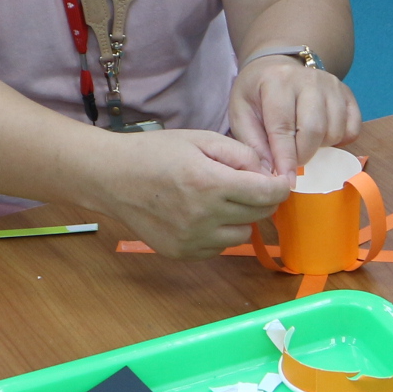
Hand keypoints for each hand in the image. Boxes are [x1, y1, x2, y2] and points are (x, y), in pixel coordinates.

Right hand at [89, 129, 291, 258]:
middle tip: (248, 183)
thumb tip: (268, 172)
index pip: (267, 194)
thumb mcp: (201, 138)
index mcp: (210, 183)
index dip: (281, 185)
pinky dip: (219, 233)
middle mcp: (203, 217)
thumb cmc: (156, 152)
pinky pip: (219, 248)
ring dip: (241, 217)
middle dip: (262, 198)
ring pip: (242, 234)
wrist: (112, 178)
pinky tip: (200, 214)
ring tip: (219, 199)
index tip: (281, 180)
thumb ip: (240, 154)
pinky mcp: (182, 253)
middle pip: (260, 215)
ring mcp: (192, 239)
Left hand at [228, 56, 361, 177]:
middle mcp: (308, 79)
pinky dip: (340, 140)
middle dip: (304, 156)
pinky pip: (353, 128)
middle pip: (314, 130)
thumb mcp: (241, 113)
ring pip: (335, 131)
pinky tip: (322, 136)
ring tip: (303, 142)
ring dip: (320, 147)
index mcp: (277, 82)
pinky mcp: (347, 93)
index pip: (283, 127)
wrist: (276, 66)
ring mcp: (332, 85)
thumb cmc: (256, 94)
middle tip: (293, 161)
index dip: (286, 159)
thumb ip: (254, 144)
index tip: (286, 181)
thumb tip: (271, 175)